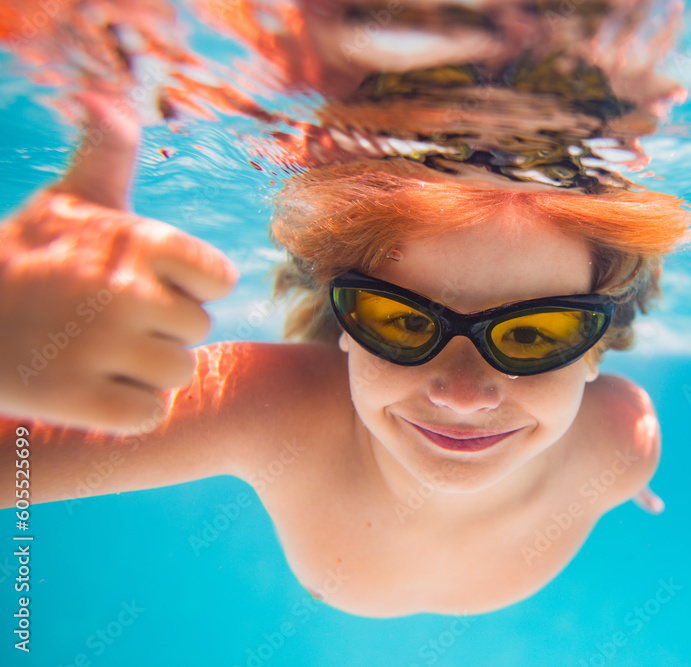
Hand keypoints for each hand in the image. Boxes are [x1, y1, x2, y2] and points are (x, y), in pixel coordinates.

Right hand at [0, 93, 238, 431]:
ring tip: (95, 353)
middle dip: (160, 331)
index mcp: (137, 239)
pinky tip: (86, 387)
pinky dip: (123, 411)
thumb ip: (108, 152)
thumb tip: (105, 98)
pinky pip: (147, 415)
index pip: (218, 279)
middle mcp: (125, 289)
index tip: (142, 284)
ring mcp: (100, 346)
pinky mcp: (76, 398)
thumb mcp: (68, 200)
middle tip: (105, 322)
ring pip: (176, 374)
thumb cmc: (26, 258)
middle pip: (196, 330)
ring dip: (144, 372)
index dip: (185, 287)